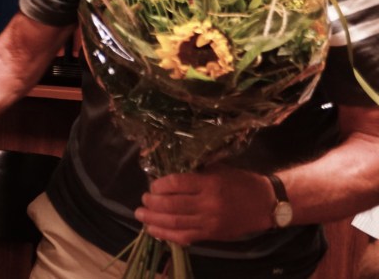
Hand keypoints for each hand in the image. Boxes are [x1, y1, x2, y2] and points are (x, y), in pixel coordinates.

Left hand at [135, 164, 273, 244]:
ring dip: (154, 220)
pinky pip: (185, 237)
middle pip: (172, 206)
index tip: (152, 186)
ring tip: (141, 215)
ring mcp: (209, 222)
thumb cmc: (240, 182)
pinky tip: (154, 230)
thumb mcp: (218, 169)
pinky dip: (166, 235)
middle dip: (152, 204)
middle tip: (143, 200)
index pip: (176, 184)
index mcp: (209, 183)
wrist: (265, 204)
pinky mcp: (211, 235)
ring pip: (175, 223)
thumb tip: (167, 173)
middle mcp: (208, 204)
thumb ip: (194, 171)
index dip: (159, 185)